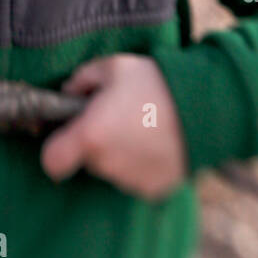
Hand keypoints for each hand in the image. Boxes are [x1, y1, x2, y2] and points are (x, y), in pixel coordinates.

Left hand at [40, 54, 188, 199]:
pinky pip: (136, 178)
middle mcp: (106, 165)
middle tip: (117, 118)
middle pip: (87, 160)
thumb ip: (80, 80)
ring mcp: (130, 181)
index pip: (51, 162)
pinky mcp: (153, 190)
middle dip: (95, 142)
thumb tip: (67, 92)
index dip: (55, 149)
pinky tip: (157, 143)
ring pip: (112, 169)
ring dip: (119, 153)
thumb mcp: (112, 67)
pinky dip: (141, 164)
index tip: (68, 135)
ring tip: (142, 127)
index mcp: (90, 136)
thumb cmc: (154, 82)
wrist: (205, 107)